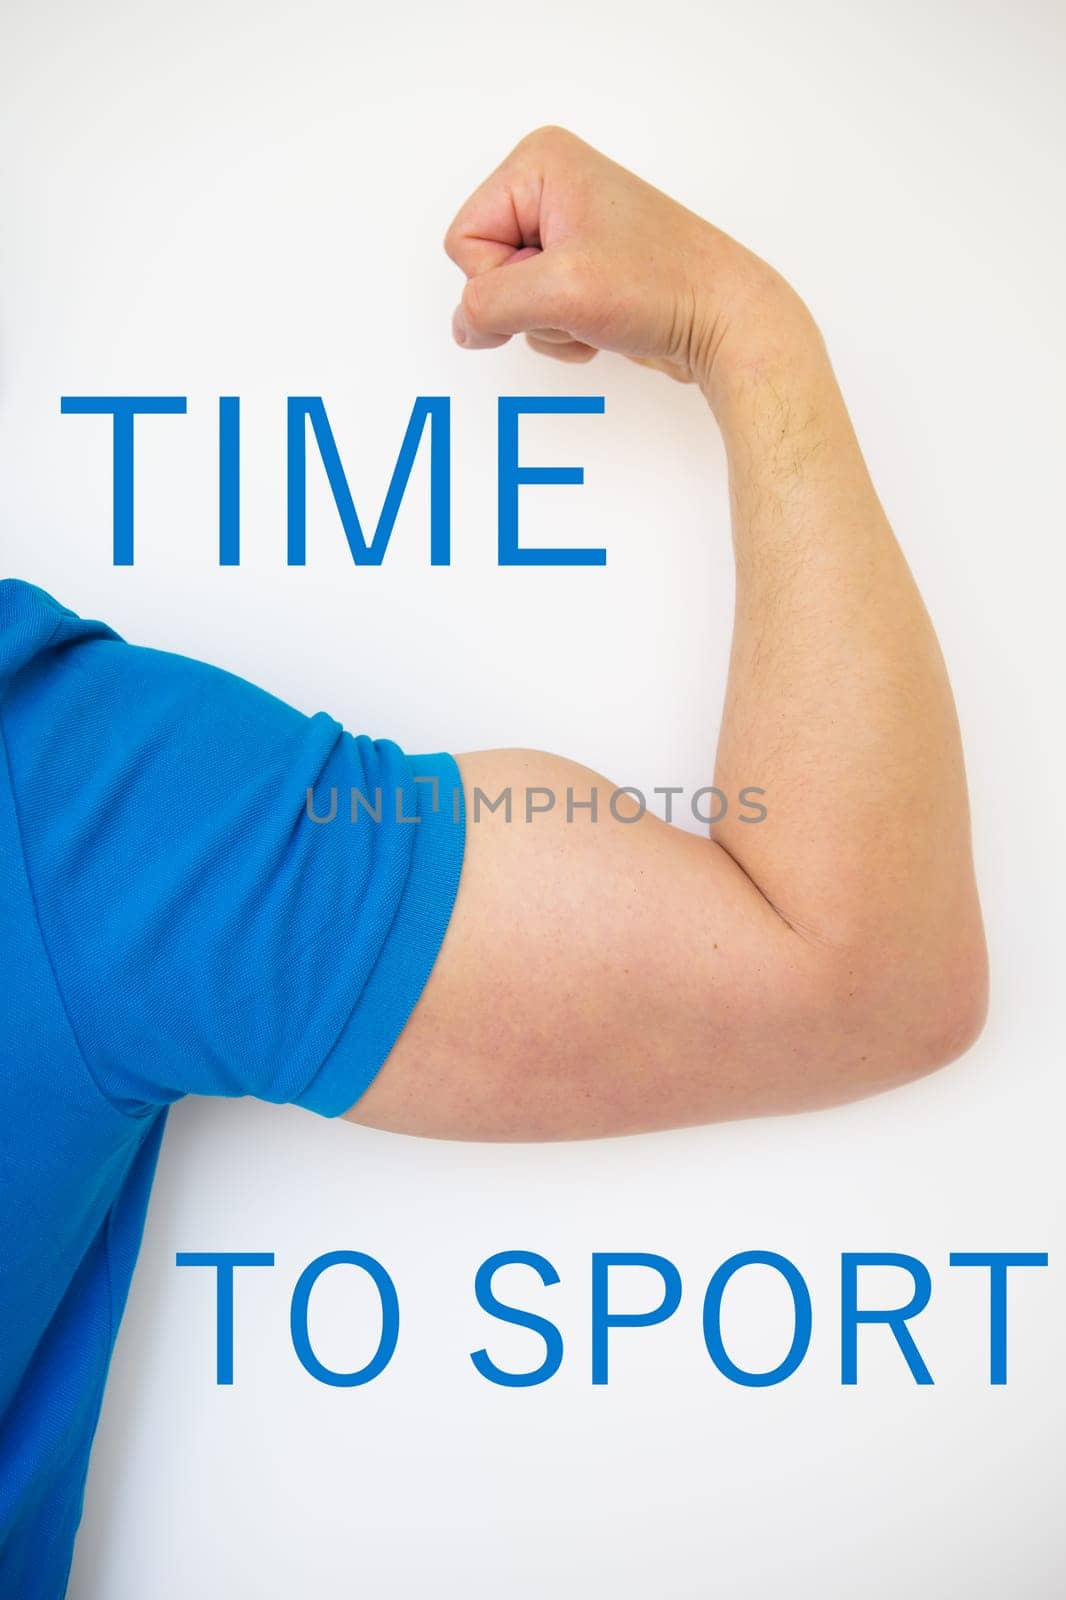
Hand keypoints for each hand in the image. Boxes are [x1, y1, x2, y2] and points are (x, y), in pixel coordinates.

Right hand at [444, 125, 798, 392]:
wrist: (723, 321)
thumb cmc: (661, 287)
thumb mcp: (557, 292)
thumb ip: (487, 306)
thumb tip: (464, 326)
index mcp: (540, 162)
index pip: (466, 241)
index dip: (499, 282)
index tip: (553, 285)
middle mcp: (551, 186)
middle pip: (485, 270)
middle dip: (527, 305)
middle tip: (579, 297)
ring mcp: (568, 228)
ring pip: (512, 299)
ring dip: (549, 324)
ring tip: (598, 310)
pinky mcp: (584, 268)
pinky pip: (540, 313)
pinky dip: (564, 332)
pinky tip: (603, 322)